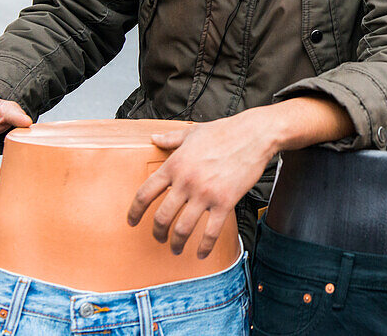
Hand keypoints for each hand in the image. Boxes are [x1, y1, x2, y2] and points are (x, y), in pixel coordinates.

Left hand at [127, 110, 276, 258]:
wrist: (253, 135)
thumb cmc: (224, 132)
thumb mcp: (192, 133)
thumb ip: (170, 139)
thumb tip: (154, 137)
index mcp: (174, 164)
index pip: (145, 193)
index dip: (135, 212)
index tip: (132, 221)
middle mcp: (186, 181)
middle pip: (162, 216)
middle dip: (157, 232)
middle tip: (158, 238)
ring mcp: (205, 194)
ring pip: (183, 228)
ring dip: (176, 243)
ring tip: (176, 248)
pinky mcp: (224, 202)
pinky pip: (210, 232)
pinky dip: (204, 247)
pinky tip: (201, 253)